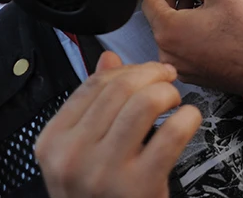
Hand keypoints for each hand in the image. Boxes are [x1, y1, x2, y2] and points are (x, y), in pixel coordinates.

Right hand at [36, 52, 200, 197]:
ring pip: (144, 104)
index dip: (127, 69)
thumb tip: (109, 59)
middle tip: (167, 79)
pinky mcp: (139, 186)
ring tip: (174, 100)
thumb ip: (92, 105)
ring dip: (168, 93)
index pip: (93, 85)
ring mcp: (105, 172)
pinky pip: (171, 134)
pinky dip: (187, 118)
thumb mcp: (79, 153)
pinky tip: (188, 119)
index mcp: (54, 141)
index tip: (147, 70)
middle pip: (120, 88)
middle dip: (151, 74)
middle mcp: (74, 156)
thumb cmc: (94, 196)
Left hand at [143, 0, 242, 99]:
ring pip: (171, 32)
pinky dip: (188, 30)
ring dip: (179, 12)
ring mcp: (181, 66)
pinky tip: (205, 17)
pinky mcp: (194, 74)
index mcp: (170, 31)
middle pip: (159, 17)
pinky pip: (183, 47)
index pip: (149, 0)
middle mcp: (169, 53)